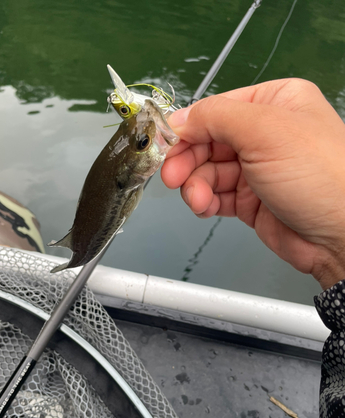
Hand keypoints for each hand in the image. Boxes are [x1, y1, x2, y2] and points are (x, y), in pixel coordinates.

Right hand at [161, 79, 344, 289]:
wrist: (339, 237)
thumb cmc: (319, 176)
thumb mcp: (265, 130)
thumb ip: (217, 117)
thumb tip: (181, 119)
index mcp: (274, 103)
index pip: (218, 109)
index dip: (190, 126)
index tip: (167, 143)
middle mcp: (264, 134)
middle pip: (208, 141)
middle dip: (189, 160)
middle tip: (173, 176)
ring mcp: (257, 169)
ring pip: (208, 171)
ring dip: (196, 185)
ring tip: (198, 200)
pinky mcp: (251, 200)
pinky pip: (216, 195)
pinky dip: (205, 201)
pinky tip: (204, 207)